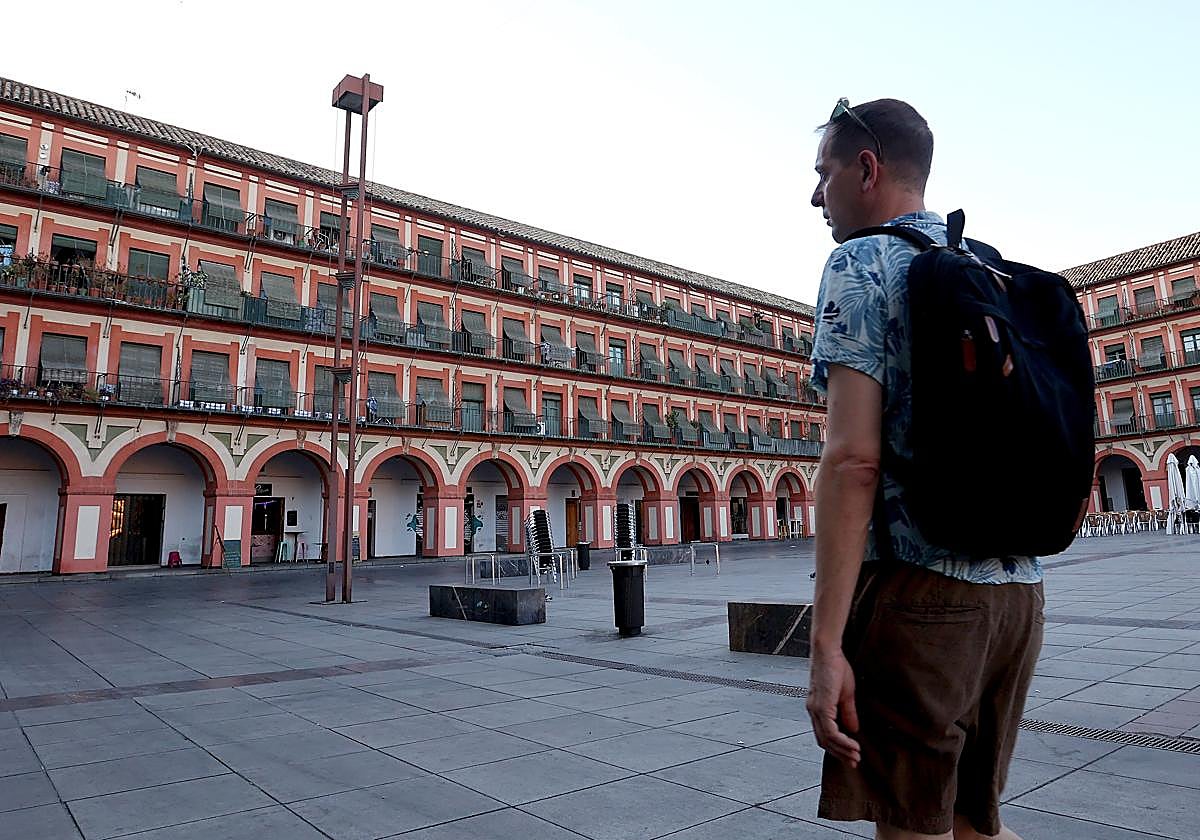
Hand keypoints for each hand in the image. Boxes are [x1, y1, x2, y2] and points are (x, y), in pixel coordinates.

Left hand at [806, 646, 860, 767]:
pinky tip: (853, 745)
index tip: (851, 755)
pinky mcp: (821, 706)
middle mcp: (813, 711)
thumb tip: (853, 729)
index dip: (837, 747)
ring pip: (826, 739)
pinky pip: (830, 731)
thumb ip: (847, 712)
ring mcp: (816, 710)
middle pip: (823, 741)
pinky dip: (842, 741)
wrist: (827, 651)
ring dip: (842, 750)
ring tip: (856, 757)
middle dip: (839, 754)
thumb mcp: (845, 694)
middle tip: (854, 762)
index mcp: (817, 708)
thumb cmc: (835, 667)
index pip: (824, 734)